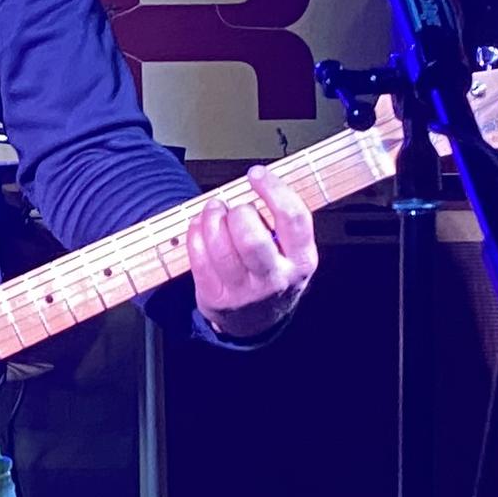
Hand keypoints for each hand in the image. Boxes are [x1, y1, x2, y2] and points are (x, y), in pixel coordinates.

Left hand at [184, 165, 316, 339]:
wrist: (257, 322)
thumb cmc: (273, 273)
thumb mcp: (293, 252)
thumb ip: (282, 222)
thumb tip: (256, 181)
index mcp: (302, 260)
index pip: (293, 219)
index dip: (274, 190)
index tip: (256, 174)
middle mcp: (276, 279)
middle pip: (252, 238)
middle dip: (238, 213)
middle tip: (235, 208)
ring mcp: (245, 292)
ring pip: (221, 248)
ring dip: (212, 219)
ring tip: (213, 210)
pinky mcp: (216, 298)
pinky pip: (200, 259)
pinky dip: (195, 234)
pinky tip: (199, 226)